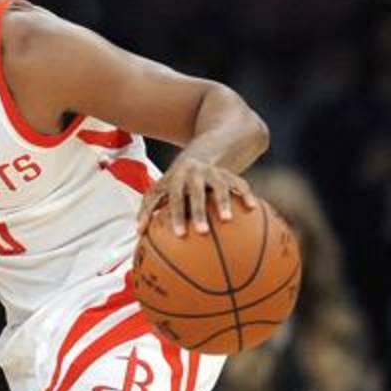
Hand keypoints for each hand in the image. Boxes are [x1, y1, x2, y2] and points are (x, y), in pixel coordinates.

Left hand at [137, 157, 256, 235]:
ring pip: (219, 186)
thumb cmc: (176, 183)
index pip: (174, 198)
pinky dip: (245, 194)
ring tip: (227, 220)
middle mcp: (194, 174)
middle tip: (201, 232)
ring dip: (223, 202)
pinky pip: (240, 184)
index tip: (179, 235)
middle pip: (196, 192)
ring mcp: (213, 173)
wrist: (201, 155)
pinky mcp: (229, 174)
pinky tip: (252, 208)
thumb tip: (137, 233)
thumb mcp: (161, 190)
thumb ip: (149, 209)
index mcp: (176, 179)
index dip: (175, 215)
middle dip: (198, 211)